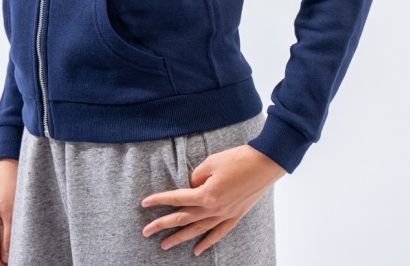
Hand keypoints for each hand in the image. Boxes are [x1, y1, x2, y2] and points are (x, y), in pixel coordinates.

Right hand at [0, 159, 17, 264]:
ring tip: (21, 255)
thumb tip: (7, 257)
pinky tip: (18, 243)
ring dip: (6, 252)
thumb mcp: (12, 214)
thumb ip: (9, 237)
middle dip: (3, 261)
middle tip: (21, 261)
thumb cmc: (10, 187)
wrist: (10, 167)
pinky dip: (7, 242)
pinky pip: (0, 235)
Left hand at [141, 144, 286, 256]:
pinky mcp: (235, 216)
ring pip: (197, 230)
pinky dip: (206, 242)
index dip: (159, 200)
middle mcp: (214, 208)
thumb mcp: (211, 162)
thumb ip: (196, 176)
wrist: (264, 164)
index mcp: (206, 194)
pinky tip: (197, 250)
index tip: (145, 203)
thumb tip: (189, 186)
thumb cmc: (237, 159)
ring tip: (164, 245)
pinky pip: (218, 233)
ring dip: (180, 238)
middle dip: (163, 225)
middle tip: (146, 232)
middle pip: (183, 219)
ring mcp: (225, 215)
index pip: (177, 198)